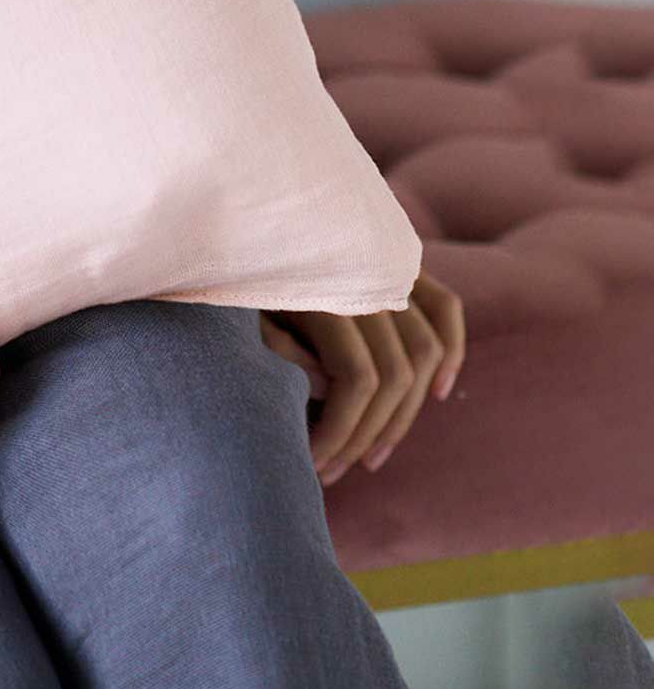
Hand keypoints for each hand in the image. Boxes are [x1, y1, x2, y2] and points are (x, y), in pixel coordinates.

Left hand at [258, 268, 465, 484]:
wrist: (251, 219)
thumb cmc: (238, 269)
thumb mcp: (241, 312)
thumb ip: (281, 350)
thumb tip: (329, 390)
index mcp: (325, 291)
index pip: (356, 379)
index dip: (338, 431)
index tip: (311, 462)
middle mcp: (368, 279)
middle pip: (395, 375)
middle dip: (366, 435)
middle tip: (334, 470)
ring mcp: (391, 268)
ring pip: (425, 352)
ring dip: (406, 411)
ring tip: (373, 452)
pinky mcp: (403, 261)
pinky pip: (444, 308)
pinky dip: (451, 351)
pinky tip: (439, 393)